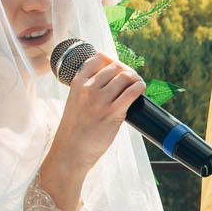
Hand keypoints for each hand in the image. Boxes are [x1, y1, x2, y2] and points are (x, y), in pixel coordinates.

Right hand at [39, 51, 145, 210]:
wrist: (71, 152)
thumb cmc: (75, 130)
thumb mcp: (75, 102)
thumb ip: (87, 91)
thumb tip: (110, 82)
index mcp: (78, 83)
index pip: (99, 58)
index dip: (112, 60)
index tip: (118, 68)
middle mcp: (88, 88)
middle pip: (116, 66)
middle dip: (127, 70)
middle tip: (131, 79)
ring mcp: (100, 100)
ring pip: (125, 77)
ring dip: (136, 79)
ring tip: (137, 85)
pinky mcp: (113, 113)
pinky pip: (132, 91)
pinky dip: (140, 87)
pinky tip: (141, 89)